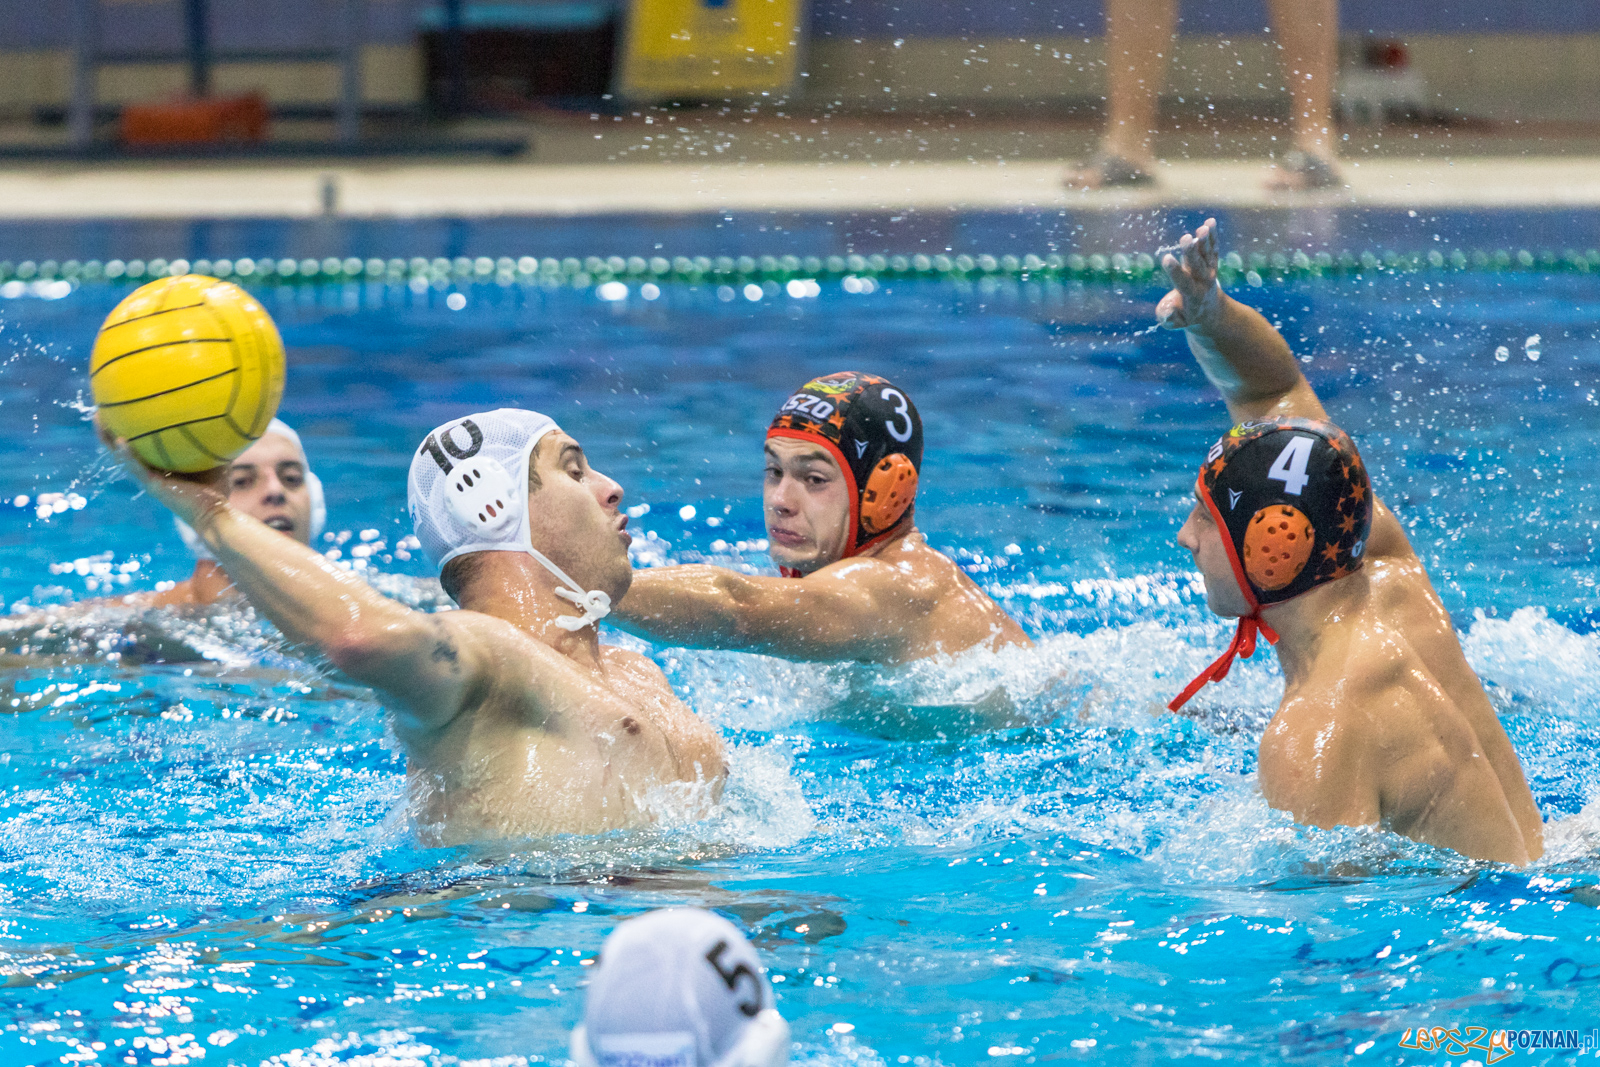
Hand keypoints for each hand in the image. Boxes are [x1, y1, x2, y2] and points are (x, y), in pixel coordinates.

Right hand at [96, 414, 228, 532]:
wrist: (216, 515)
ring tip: (98, 419)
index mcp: (160, 466)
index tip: (123, 407)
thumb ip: (214, 440)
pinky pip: (136, 469)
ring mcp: (148, 480)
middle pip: (124, 447)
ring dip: (107, 439)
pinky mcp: (152, 487)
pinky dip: (127, 455)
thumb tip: (225, 415)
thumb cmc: (217, 490)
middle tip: (101, 407)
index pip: (140, 443)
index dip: (130, 427)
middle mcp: (150, 471)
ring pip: (121, 457)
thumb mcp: (215, 458)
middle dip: (111, 428)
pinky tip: (120, 441)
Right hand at [1156, 217, 1223, 330]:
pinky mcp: (1212, 262)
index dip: (1175, 271)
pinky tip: (1210, 222)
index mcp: (1192, 296)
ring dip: (1205, 241)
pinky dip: (1213, 235)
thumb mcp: (1174, 322)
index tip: (1166, 258)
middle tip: (1185, 239)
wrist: (1209, 312)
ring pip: (1208, 254)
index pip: (1183, 282)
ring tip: (1202, 228)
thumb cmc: (1185, 315)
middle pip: (1197, 265)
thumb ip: (1168, 317)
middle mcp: (1203, 282)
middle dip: (1191, 252)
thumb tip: (1168, 312)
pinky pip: (1214, 248)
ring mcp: (1210, 271)